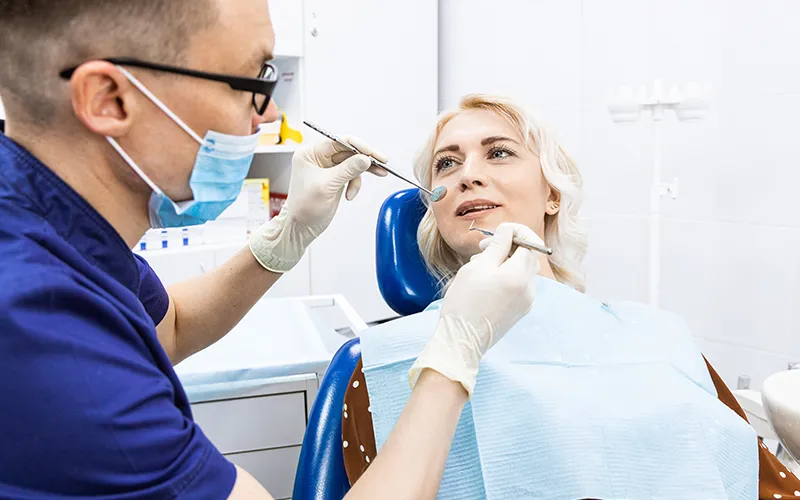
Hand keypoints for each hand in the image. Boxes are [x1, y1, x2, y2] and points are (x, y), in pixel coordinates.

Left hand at [250, 136, 386, 271]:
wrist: (301, 227)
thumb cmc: (304, 207)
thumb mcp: (327, 186)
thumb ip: (347, 170)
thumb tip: (365, 158)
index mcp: (310, 154)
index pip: (338, 141)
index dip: (358, 146)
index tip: (372, 154)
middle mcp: (319, 157)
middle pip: (348, 150)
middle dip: (366, 158)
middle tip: (383, 162)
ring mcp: (328, 168)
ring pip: (353, 162)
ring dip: (365, 170)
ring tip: (381, 173)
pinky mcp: (335, 178)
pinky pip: (352, 174)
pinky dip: (356, 183)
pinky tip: (351, 194)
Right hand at [409, 223, 542, 395]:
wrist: (462, 340)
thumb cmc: (465, 302)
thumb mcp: (477, 267)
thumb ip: (497, 246)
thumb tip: (507, 231)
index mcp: (519, 276)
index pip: (530, 242)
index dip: (515, 232)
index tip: (498, 232)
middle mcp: (529, 288)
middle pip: (529, 255)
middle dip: (509, 246)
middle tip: (484, 247)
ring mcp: (527, 301)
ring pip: (523, 269)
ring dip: (506, 261)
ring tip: (481, 266)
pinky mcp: (521, 310)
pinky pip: (519, 284)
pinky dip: (507, 276)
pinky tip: (487, 281)